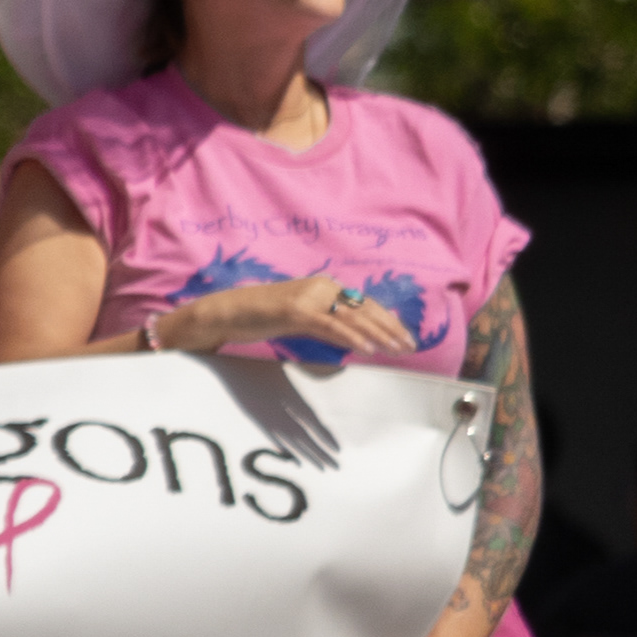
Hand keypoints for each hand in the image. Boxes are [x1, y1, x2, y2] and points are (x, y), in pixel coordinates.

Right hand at [162, 277, 415, 363]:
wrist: (225, 312)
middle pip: (366, 308)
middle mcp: (322, 287)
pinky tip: (369, 350)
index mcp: (324, 287)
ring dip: (379, 334)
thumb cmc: (259, 317)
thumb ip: (324, 322)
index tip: (404, 336)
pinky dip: (353, 338)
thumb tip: (349, 337)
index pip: (365, 303)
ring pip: (353, 317)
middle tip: (410, 345)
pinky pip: (332, 326)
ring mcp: (309, 298)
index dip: (387, 320)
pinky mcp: (296, 311)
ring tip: (397, 349)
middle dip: (391, 327)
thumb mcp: (298, 318)